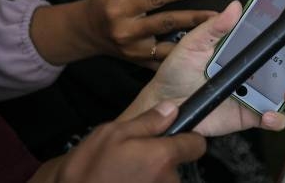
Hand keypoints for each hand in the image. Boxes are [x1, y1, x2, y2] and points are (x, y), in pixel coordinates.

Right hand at [31, 102, 205, 182]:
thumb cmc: (87, 168)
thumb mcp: (111, 134)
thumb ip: (147, 121)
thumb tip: (172, 109)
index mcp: (162, 157)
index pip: (197, 145)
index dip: (187, 139)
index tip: (175, 138)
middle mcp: (168, 180)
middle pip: (178, 164)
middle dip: (162, 160)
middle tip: (135, 158)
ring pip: (166, 180)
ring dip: (151, 176)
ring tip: (126, 174)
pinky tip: (124, 182)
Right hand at [83, 0, 216, 64]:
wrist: (89, 31)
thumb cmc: (107, 0)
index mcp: (119, 7)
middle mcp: (125, 30)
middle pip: (164, 22)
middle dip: (191, 17)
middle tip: (214, 13)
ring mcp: (133, 49)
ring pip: (166, 45)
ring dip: (192, 40)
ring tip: (213, 30)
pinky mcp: (139, 61)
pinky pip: (164, 60)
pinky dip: (182, 55)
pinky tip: (200, 50)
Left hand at [122, 0, 284, 136]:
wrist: (162, 104)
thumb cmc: (177, 70)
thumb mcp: (194, 43)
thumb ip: (215, 27)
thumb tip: (234, 7)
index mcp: (246, 51)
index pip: (278, 45)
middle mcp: (256, 72)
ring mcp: (254, 94)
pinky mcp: (248, 115)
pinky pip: (271, 119)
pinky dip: (276, 118)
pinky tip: (267, 114)